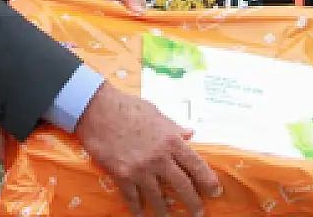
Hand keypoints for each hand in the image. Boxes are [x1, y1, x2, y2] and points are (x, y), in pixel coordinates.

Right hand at [76, 83, 221, 216]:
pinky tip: (141, 215)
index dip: (208, 180)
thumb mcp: (156, 113)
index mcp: (171, 140)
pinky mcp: (122, 176)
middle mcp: (159, 158)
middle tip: (199, 213)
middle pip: (182, 186)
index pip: (196, 165)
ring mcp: (141, 169)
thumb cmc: (128, 107)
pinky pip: (133, 198)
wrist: (97, 109)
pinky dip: (137, 209)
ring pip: (158, 197)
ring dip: (165, 211)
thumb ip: (173, 127)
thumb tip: (189, 134)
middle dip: (193, 202)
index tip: (215, 191)